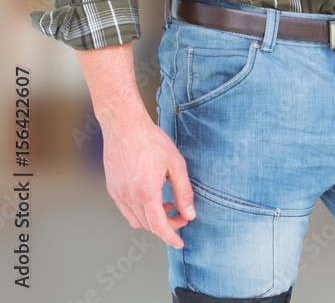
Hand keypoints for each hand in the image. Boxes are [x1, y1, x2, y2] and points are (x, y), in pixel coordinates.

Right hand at [101, 113, 195, 247]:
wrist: (124, 125)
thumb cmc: (151, 141)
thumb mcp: (175, 164)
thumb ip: (183, 191)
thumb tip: (189, 213)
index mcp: (146, 192)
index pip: (159, 226)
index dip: (171, 237)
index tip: (180, 242)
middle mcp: (129, 197)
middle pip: (148, 225)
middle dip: (166, 225)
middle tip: (180, 214)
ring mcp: (118, 194)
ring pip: (136, 220)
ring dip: (152, 219)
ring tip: (166, 204)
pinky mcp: (112, 189)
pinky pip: (126, 210)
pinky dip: (139, 211)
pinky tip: (150, 197)